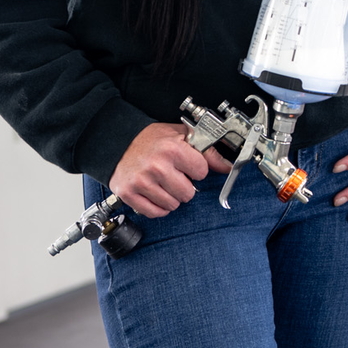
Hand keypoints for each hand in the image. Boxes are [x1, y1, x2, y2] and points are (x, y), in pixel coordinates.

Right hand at [109, 122, 231, 217]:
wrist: (120, 142)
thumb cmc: (153, 139)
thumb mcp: (182, 135)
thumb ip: (207, 151)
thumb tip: (227, 166)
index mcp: (172, 149)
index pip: (201, 172)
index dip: (197, 169)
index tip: (189, 165)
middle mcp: (157, 166)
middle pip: (188, 193)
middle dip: (185, 186)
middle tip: (176, 176)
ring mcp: (142, 182)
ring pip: (172, 205)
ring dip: (172, 197)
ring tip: (164, 183)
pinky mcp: (129, 194)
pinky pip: (154, 212)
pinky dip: (158, 207)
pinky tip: (156, 193)